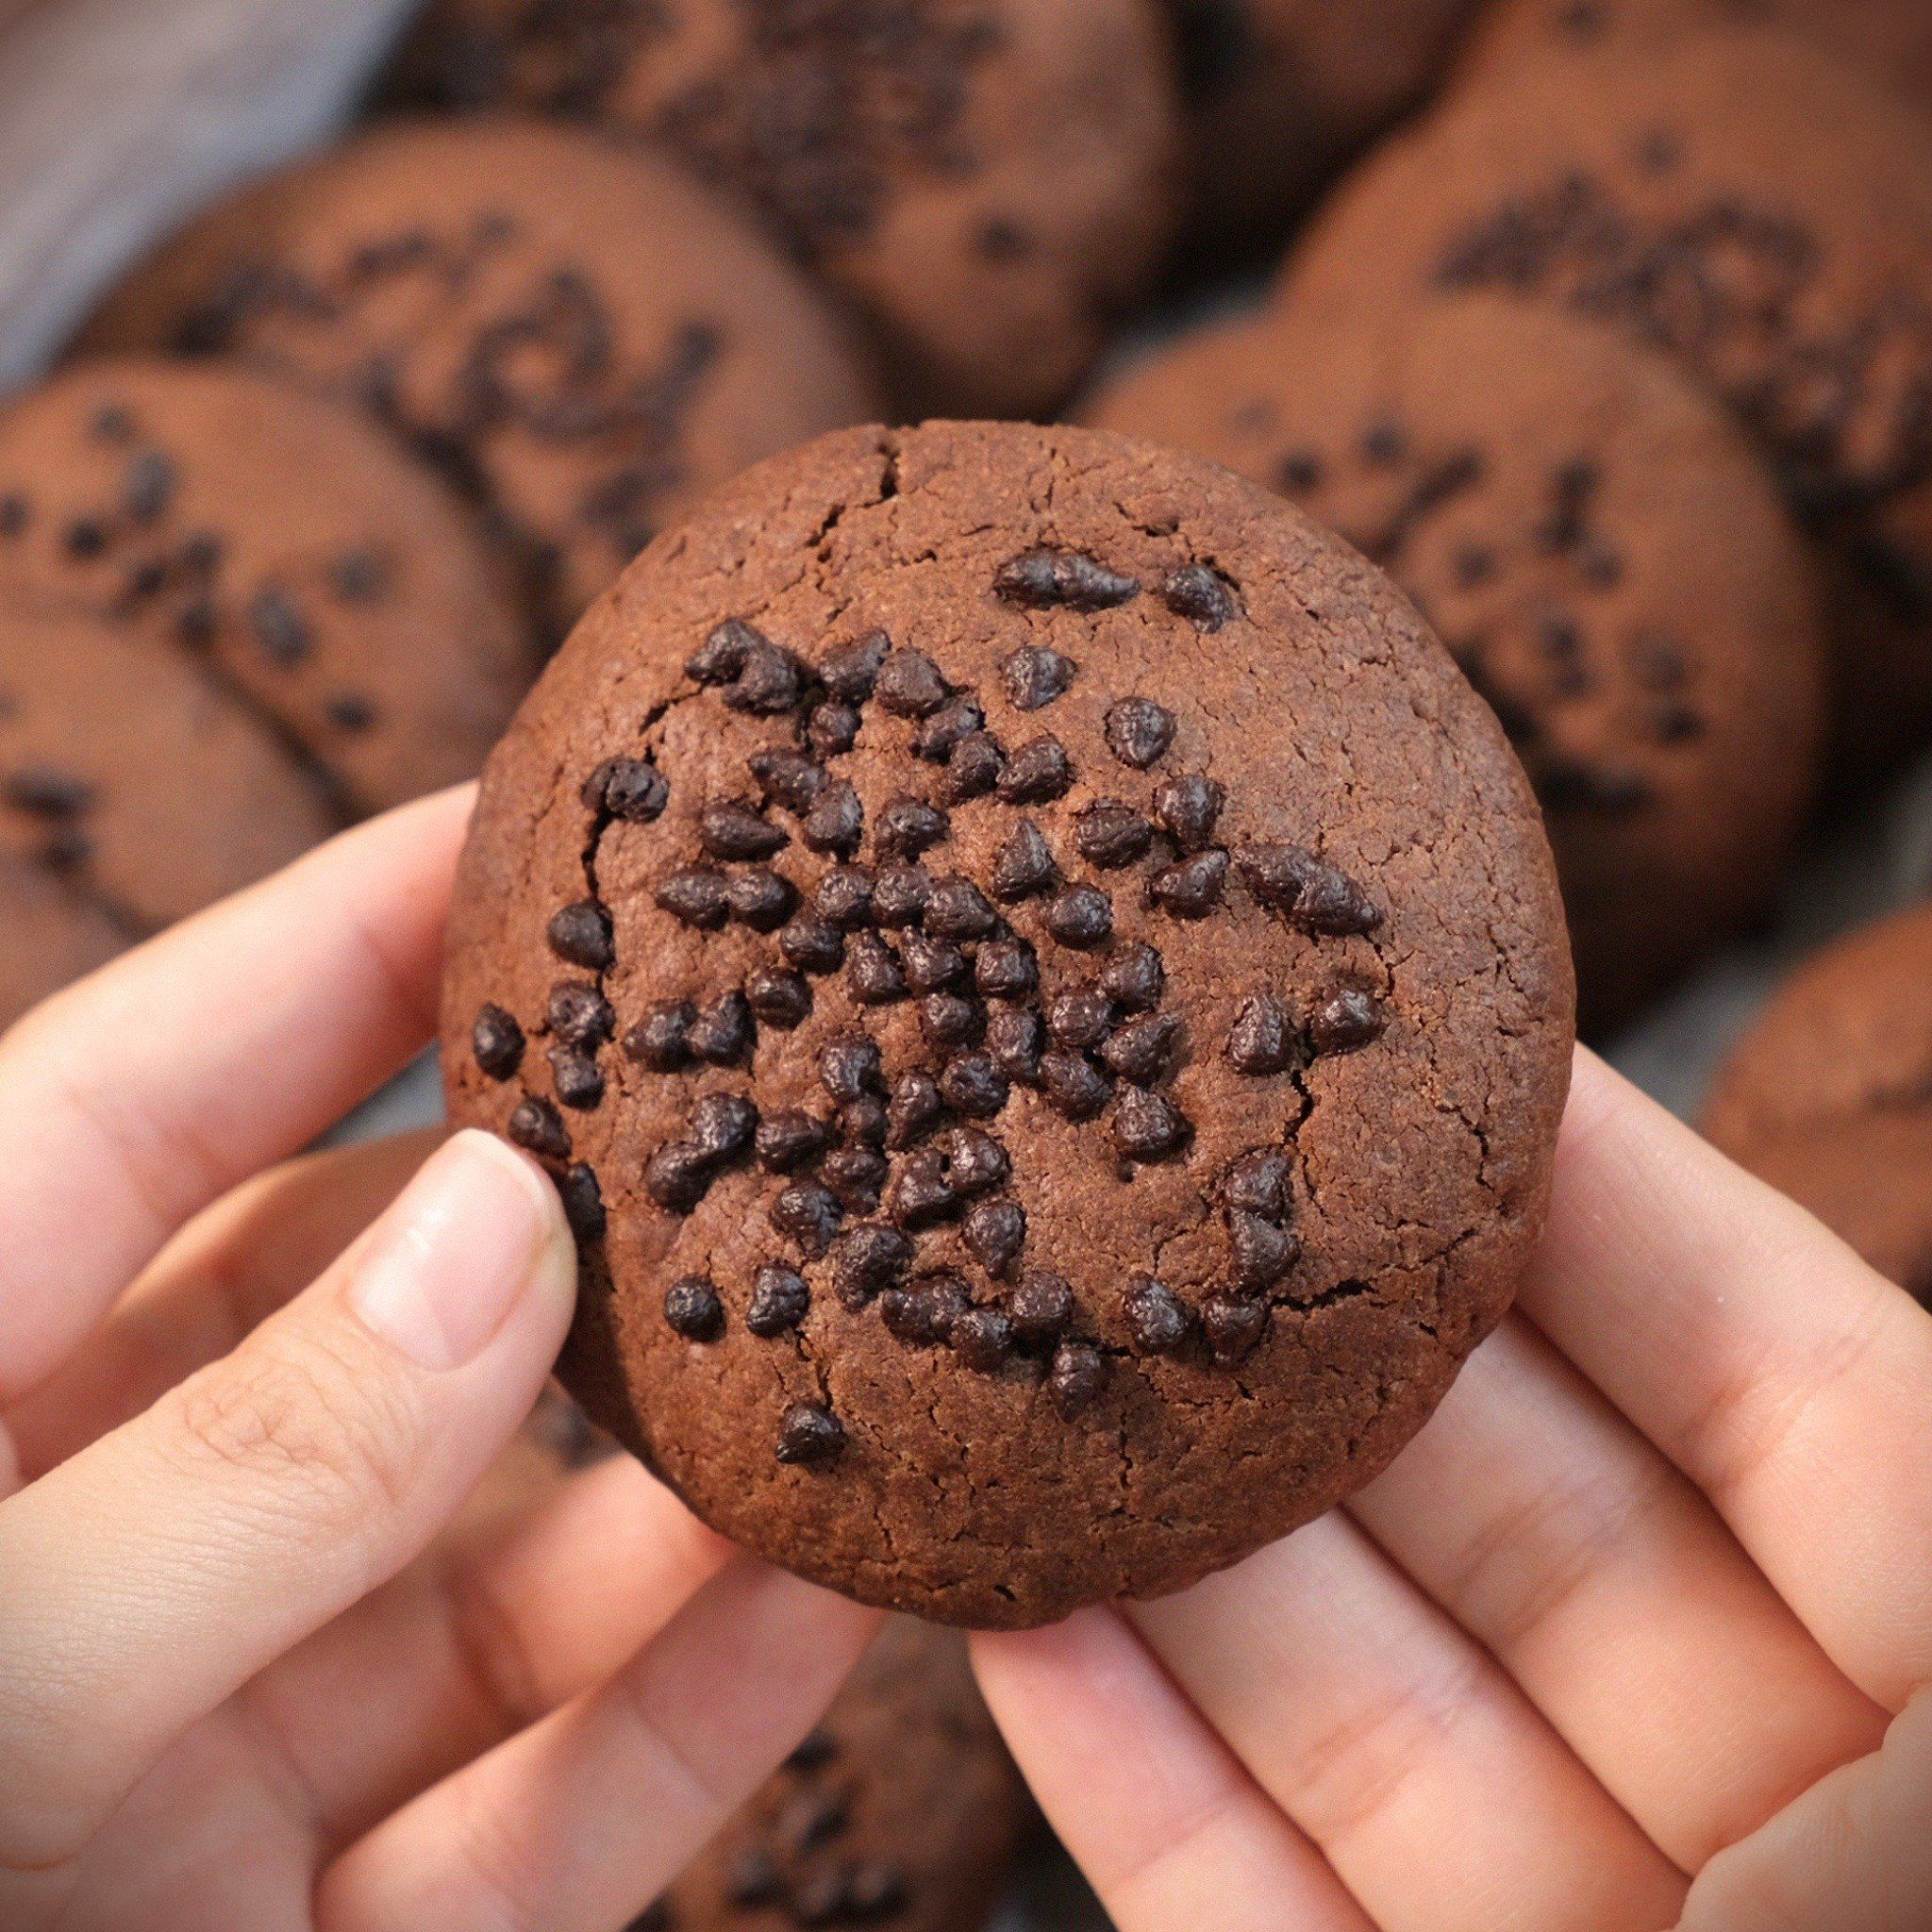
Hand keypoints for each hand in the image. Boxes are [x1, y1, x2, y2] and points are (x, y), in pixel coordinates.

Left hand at [0, 792, 878, 1931]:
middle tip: (789, 1095)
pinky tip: (842, 1585)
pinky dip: (693, 1700)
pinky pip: (543, 1797)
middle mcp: (91, 1538)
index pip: (182, 1076)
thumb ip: (234, 1468)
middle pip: (386, 1310)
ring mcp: (209, 1742)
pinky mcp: (308, 1931)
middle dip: (588, 1209)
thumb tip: (515, 1227)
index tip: (566, 815)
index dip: (373, 927)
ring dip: (687, 1471)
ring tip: (874, 1338)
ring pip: (502, 1560)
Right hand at [974, 1051, 1931, 1930]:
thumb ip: (1815, 1425)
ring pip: (1349, 1690)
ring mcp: (1575, 1915)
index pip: (1760, 1373)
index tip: (1408, 1031)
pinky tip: (1014, 1624)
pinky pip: (1242, 1898)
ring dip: (1180, 1539)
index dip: (1586, 1192)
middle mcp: (1770, 1790)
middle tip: (1157, 1183)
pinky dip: (1126, 1771)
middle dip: (1326, 1347)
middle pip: (1508, 1504)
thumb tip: (1580, 1163)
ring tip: (1030, 1366)